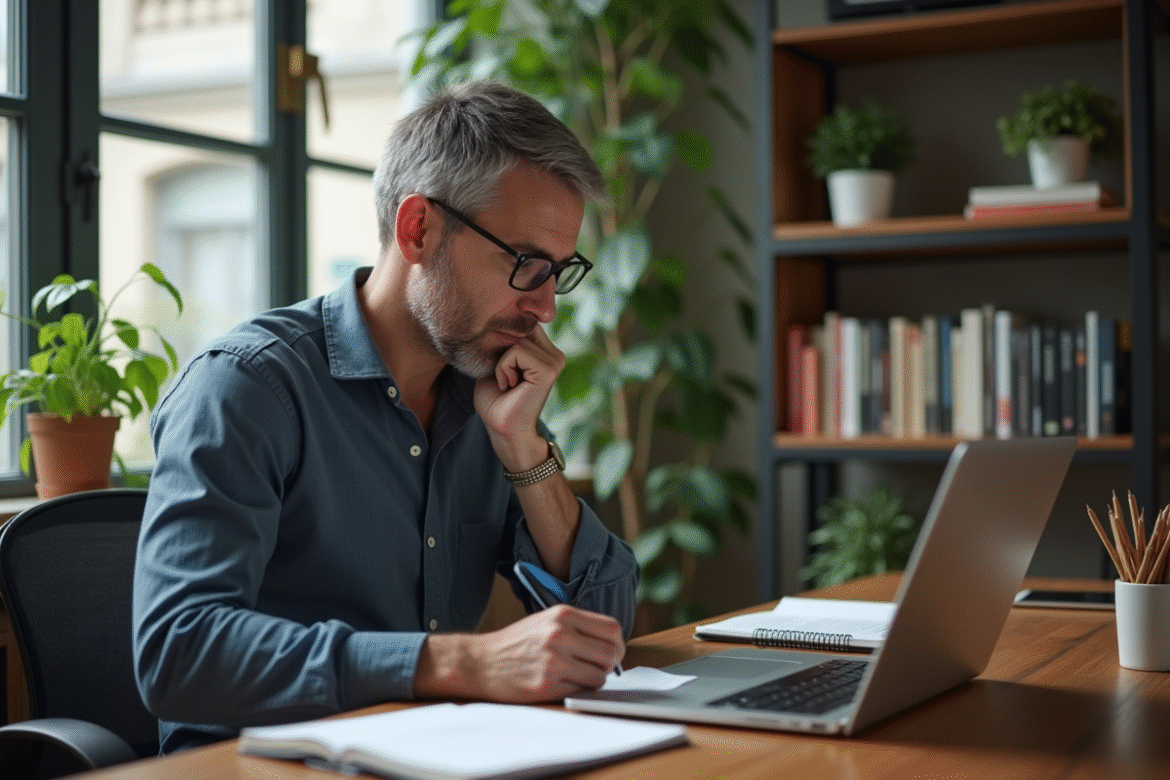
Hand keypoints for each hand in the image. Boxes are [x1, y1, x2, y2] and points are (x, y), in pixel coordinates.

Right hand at [415, 605, 624, 702]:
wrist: (482, 662)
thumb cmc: (517, 643)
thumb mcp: (547, 621)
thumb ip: (578, 628)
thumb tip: (613, 644)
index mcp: (563, 615)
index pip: (613, 629)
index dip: (616, 644)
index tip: (610, 652)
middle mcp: (560, 634)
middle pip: (612, 653)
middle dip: (609, 664)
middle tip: (597, 667)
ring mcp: (554, 660)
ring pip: (600, 675)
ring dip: (594, 679)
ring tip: (576, 675)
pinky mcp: (547, 684)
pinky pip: (581, 691)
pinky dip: (578, 690)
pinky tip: (562, 683)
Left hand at [474, 325, 565, 470]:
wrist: (503, 429)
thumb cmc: (496, 401)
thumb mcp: (496, 363)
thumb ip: (503, 342)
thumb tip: (500, 318)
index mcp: (545, 352)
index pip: (523, 325)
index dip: (503, 342)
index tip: (502, 370)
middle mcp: (554, 354)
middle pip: (520, 329)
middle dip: (503, 352)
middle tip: (505, 379)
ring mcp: (554, 361)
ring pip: (517, 341)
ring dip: (502, 363)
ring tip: (508, 383)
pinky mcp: (549, 369)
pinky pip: (517, 351)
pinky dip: (504, 368)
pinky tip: (510, 386)